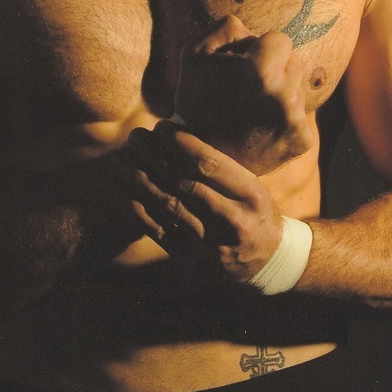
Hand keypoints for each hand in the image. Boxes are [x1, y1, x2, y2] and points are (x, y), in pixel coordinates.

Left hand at [127, 124, 283, 284]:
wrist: (268, 264)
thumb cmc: (255, 213)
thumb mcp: (253, 187)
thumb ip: (222, 168)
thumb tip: (178, 136)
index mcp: (251, 195)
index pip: (209, 164)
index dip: (180, 143)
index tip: (161, 127)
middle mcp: (232, 219)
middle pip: (184, 182)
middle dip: (154, 155)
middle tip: (135, 136)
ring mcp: (211, 244)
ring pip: (169, 205)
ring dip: (140, 179)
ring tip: (122, 158)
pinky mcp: (193, 260)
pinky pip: (160, 231)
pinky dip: (140, 209)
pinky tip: (126, 190)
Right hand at [175, 15, 313, 175]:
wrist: (199, 156)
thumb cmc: (196, 99)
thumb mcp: (196, 52)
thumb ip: (227, 27)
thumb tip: (254, 31)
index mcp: (262, 70)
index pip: (281, 40)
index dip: (260, 49)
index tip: (244, 64)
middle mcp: (284, 95)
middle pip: (294, 62)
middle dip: (275, 69)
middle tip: (247, 89)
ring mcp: (295, 120)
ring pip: (298, 88)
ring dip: (281, 92)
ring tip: (252, 109)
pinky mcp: (301, 141)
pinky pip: (302, 114)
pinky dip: (286, 118)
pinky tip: (262, 126)